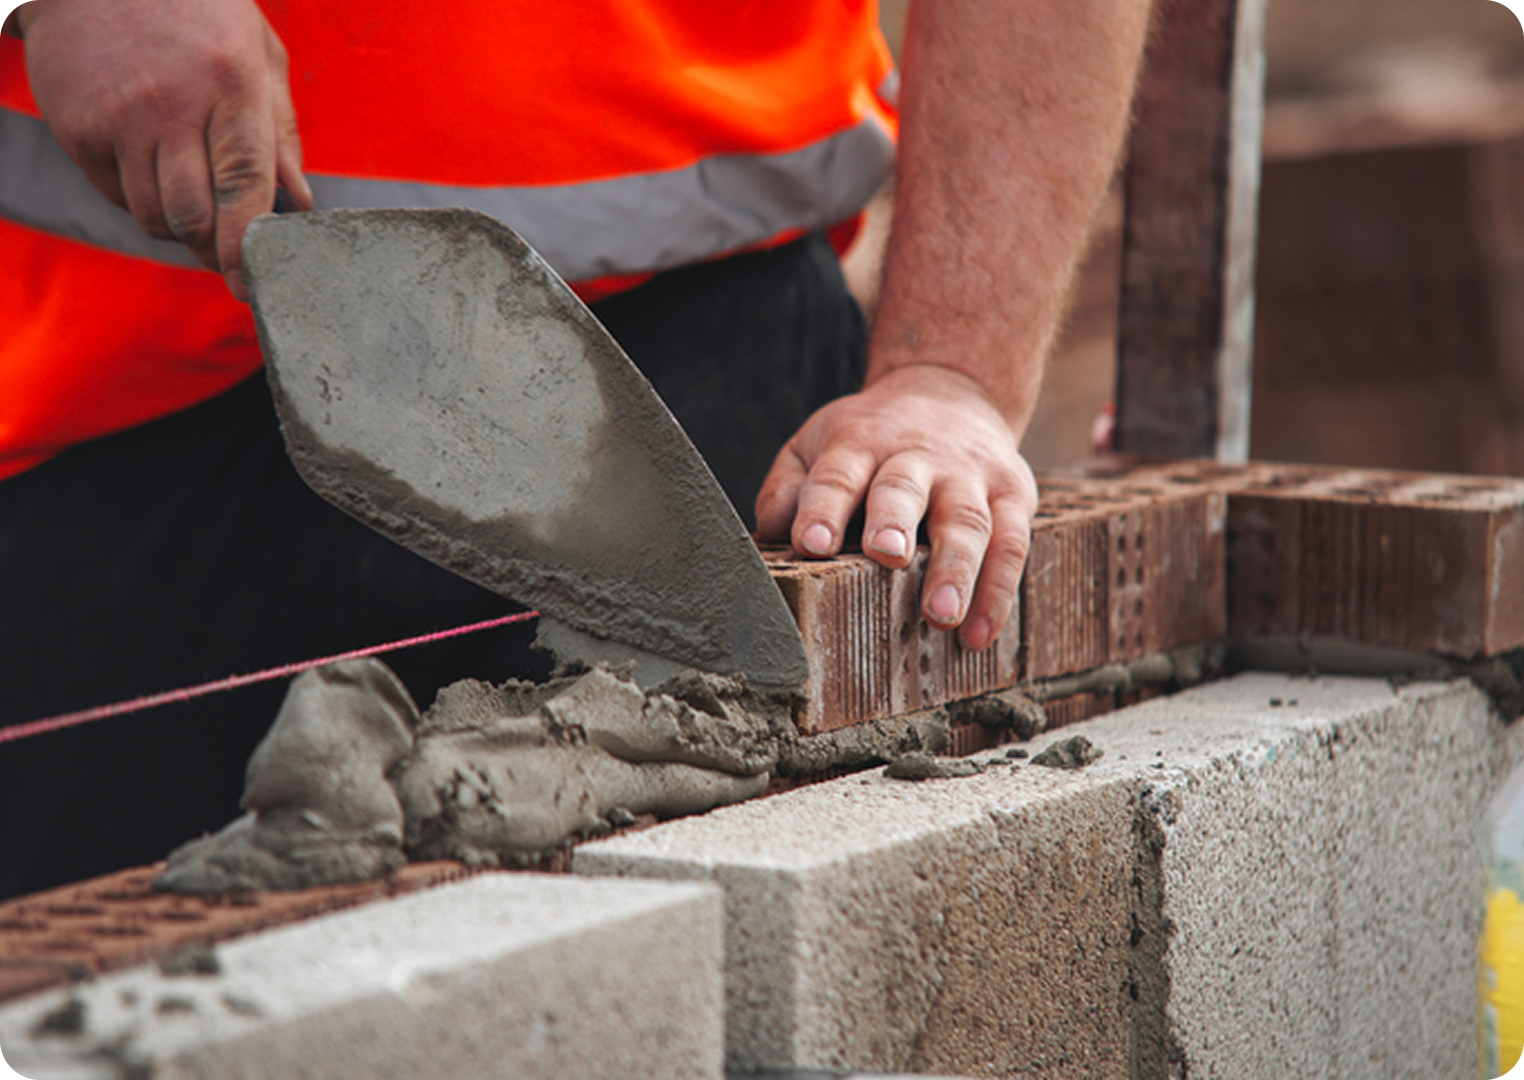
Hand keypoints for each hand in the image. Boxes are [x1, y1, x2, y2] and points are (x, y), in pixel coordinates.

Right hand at [18, 0, 310, 298]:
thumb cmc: (195, 12)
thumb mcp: (257, 53)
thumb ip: (281, 131)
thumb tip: (299, 202)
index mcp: (228, 84)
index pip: (243, 184)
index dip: (248, 243)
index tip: (251, 283)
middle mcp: (170, 107)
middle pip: (194, 217)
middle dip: (215, 251)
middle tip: (228, 259)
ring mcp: (117, 120)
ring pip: (154, 218)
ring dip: (180, 229)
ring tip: (194, 201)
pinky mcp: (77, 130)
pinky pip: (117, 197)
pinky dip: (142, 201)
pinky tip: (152, 168)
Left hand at [755, 365, 1037, 651]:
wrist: (950, 392)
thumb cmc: (869, 440)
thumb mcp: (817, 446)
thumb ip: (788, 488)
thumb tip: (770, 535)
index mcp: (859, 443)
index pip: (837, 475)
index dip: (824, 508)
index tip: (812, 545)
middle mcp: (916, 455)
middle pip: (905, 488)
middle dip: (895, 521)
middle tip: (887, 557)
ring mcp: (968, 475)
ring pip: (967, 519)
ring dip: (957, 568)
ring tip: (941, 615)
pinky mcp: (1012, 493)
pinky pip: (1012, 542)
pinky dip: (999, 590)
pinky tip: (979, 632)